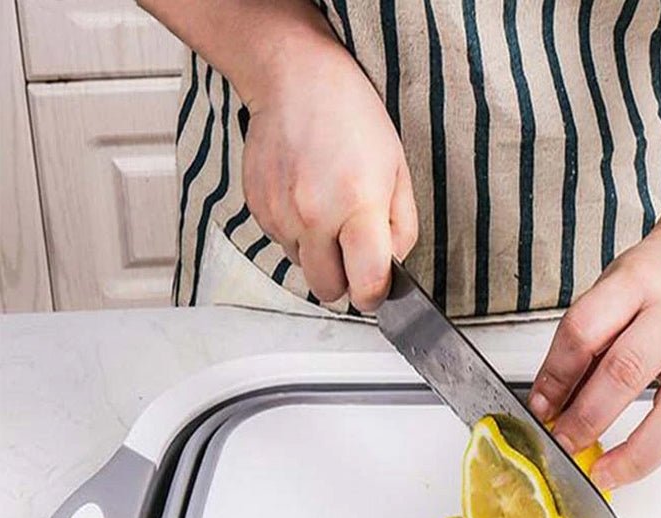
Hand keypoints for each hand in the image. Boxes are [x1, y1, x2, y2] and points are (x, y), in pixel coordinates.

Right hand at [241, 35, 416, 310]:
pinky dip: (298, 234)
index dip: (374, 294)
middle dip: (344, 280)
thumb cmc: (352, 118)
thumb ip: (402, 229)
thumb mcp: (398, 171)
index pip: (365, 285)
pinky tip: (307, 198)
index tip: (377, 288)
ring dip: (319, 255)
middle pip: (328, 291)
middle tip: (354, 252)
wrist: (295, 78)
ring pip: (304, 269)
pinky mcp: (258, 209)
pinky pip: (283, 245)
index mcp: (357, 206)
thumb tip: (391, 267)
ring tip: (329, 211)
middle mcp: (314, 215)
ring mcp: (281, 214)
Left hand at [528, 224, 660, 489]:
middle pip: (626, 371)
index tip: (539, 407)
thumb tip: (550, 403)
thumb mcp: (610, 291)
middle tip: (561, 444)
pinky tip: (627, 462)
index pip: (585, 331)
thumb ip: (583, 343)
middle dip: (586, 418)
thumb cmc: (656, 279)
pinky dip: (653, 451)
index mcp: (637, 284)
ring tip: (601, 474)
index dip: (556, 375)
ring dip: (631, 453)